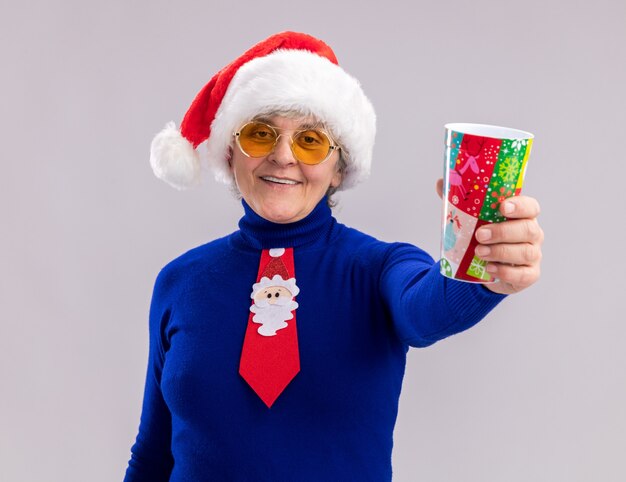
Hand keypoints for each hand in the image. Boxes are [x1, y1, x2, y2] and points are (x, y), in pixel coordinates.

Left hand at [436, 179, 543, 294]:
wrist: (487, 267)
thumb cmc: (484, 237)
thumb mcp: (473, 220)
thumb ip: (460, 202)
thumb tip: (440, 183)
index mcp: (522, 216)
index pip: (530, 206)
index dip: (520, 206)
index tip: (502, 207)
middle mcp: (532, 234)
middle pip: (528, 229)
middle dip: (503, 232)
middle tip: (480, 235)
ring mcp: (533, 255)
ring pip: (526, 252)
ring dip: (501, 252)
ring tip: (479, 252)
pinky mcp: (529, 274)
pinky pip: (523, 274)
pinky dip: (506, 272)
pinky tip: (490, 269)